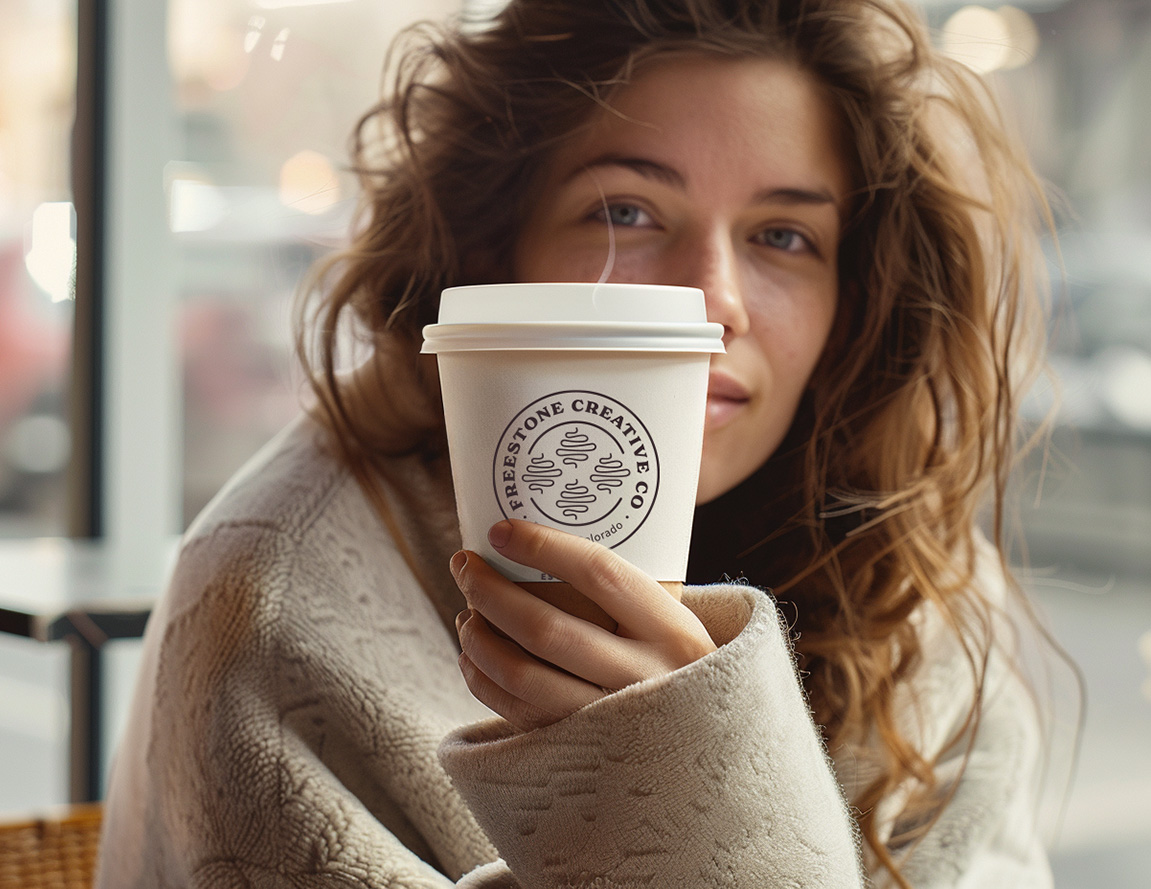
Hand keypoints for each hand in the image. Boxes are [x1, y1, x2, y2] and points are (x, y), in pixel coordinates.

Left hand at [450, 519, 716, 731]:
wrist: (706, 747)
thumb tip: (548, 540)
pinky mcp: (580, 750)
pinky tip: (473, 654)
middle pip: (547, 628)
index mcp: (673, 632)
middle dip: (490, 591)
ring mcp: (610, 720)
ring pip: (523, 674)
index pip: (600, 574)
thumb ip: (629, 593)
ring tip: (466, 611)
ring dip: (479, 637)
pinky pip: (515, 711)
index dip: (544, 548)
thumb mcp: (674, 625)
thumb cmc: (676, 666)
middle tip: (463, 563)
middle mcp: (644, 678)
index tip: (500, 531)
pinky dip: (482, 678)